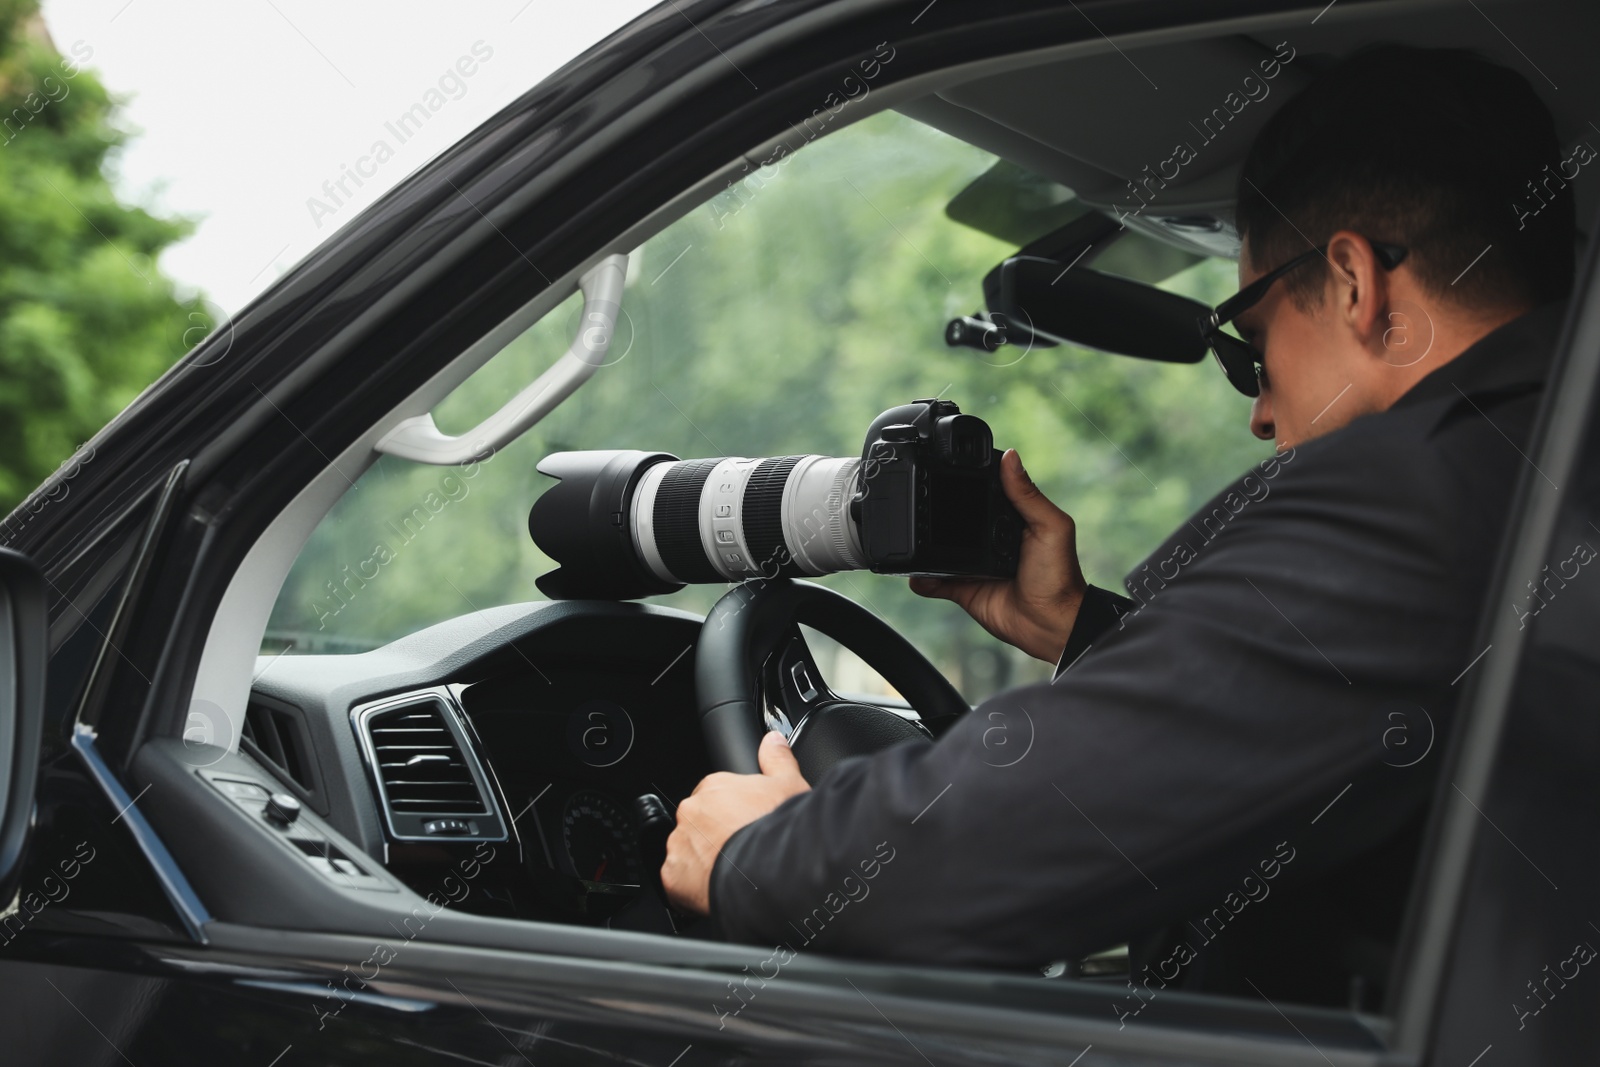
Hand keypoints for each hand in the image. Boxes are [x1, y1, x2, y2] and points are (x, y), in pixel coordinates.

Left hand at [661, 731, 810, 914]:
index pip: (715, 798)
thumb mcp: (789, 785)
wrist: (769, 870)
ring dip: (703, 862)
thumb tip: (773, 740)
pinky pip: (679, 882)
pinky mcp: (672, 876)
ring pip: (687, 853)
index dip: (731, 815)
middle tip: (740, 852)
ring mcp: (678, 844)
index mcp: (713, 787)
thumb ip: (778, 759)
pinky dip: (692, 888)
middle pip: (699, 825)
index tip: (744, 827)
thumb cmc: (778, 827)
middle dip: (715, 838)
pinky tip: (716, 890)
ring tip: (731, 874)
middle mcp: (690, 812)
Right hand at [910, 449, 1085, 662]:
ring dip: (925, 545)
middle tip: (919, 502)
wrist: (1051, 625)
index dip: (966, 483)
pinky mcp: (964, 589)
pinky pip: (936, 582)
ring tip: (911, 535)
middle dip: (938, 513)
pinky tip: (915, 574)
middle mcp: (990, 539)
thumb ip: (1028, 495)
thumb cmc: (1060, 575)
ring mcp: (974, 564)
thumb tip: (1010, 456)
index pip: (983, 494)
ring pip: (941, 549)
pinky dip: (922, 579)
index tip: (943, 470)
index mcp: (1011, 519)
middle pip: (956, 521)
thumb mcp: (1050, 527)